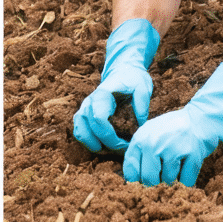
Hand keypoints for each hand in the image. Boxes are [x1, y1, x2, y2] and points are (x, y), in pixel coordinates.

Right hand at [72, 19, 159, 153]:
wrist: (123, 71)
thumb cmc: (133, 79)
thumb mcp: (142, 86)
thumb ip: (141, 103)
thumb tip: (139, 124)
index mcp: (103, 94)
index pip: (98, 118)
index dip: (109, 135)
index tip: (125, 143)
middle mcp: (90, 101)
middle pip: (90, 129)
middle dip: (107, 144)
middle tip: (124, 149)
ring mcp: (84, 108)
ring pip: (81, 132)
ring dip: (95, 145)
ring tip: (113, 150)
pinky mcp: (84, 115)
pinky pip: (80, 132)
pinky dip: (89, 142)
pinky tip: (103, 146)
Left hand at [123, 62, 222, 186]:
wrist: (208, 112)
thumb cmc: (179, 126)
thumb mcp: (155, 132)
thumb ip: (142, 150)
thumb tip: (127, 177)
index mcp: (143, 136)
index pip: (129, 170)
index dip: (135, 180)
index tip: (142, 182)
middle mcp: (155, 141)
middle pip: (147, 181)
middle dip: (156, 185)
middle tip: (163, 180)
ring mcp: (174, 148)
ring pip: (168, 183)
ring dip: (174, 182)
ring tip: (178, 171)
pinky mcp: (193, 153)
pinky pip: (187, 181)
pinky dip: (190, 180)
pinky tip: (191, 171)